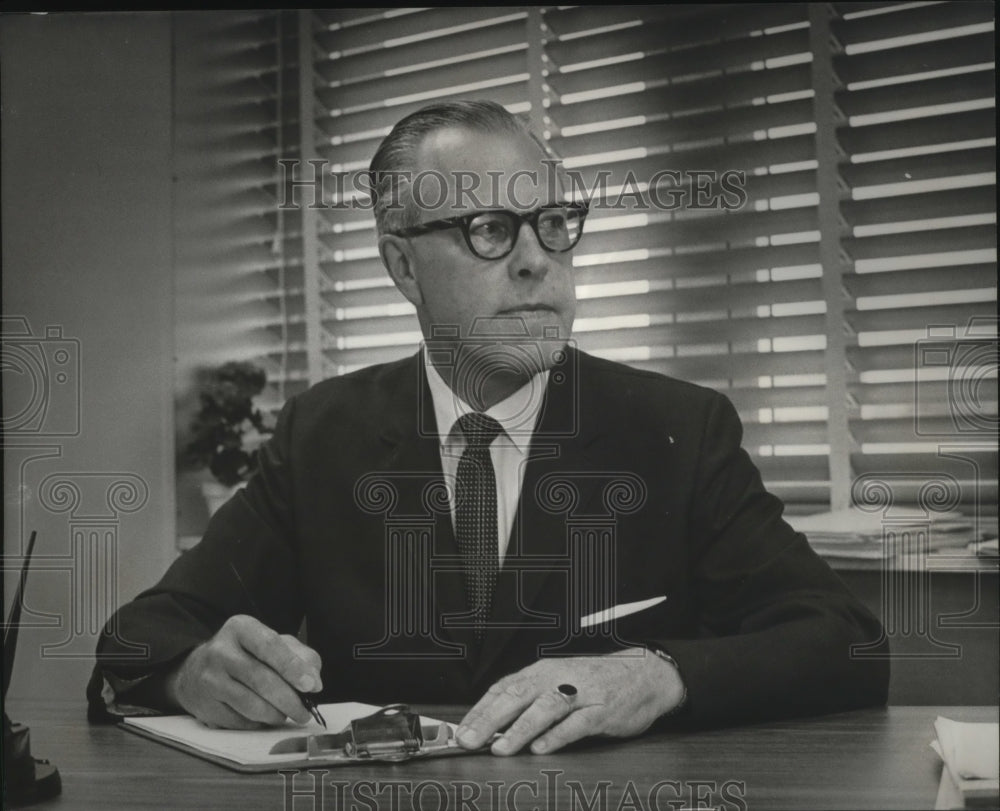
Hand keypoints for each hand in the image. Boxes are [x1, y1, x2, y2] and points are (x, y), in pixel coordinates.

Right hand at [165, 614, 322, 728]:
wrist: (197, 670)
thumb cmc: (247, 655)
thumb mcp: (274, 644)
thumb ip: (300, 656)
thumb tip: (314, 681)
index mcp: (241, 628)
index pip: (270, 646)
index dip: (292, 667)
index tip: (311, 685)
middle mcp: (220, 650)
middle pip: (261, 679)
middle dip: (289, 700)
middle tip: (305, 713)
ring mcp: (209, 679)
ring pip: (251, 704)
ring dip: (276, 714)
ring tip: (287, 714)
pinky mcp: (204, 705)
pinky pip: (239, 721)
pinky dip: (258, 722)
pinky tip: (265, 717)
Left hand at [456, 648, 683, 755]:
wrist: (644, 674)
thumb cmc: (596, 682)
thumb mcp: (559, 683)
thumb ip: (530, 701)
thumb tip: (492, 727)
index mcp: (543, 671)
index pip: (504, 688)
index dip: (480, 710)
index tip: (460, 731)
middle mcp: (558, 677)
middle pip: (518, 695)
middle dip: (490, 719)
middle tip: (469, 740)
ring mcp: (582, 692)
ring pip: (545, 708)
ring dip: (521, 728)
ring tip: (500, 747)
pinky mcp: (603, 709)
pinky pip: (577, 723)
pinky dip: (558, 736)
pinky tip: (542, 749)